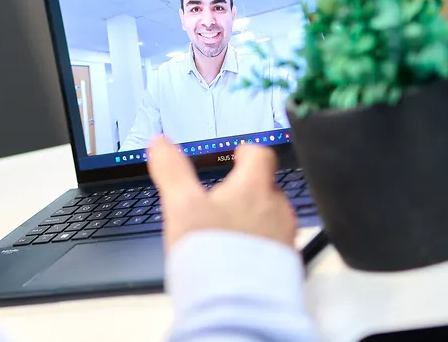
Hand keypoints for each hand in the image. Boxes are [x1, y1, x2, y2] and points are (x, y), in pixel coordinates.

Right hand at [146, 137, 296, 251]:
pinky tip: (240, 259)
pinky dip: (259, 247)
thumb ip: (172, 171)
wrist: (236, 304)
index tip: (238, 154)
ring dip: (255, 219)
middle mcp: (276, 209)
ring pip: (272, 218)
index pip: (260, 155)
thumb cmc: (211, 253)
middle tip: (225, 199)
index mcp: (253, 188)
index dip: (247, 151)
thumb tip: (161, 143)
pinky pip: (275, 248)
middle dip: (248, 190)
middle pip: (267, 188)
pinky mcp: (286, 266)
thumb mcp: (181, 205)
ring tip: (230, 233)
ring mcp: (284, 238)